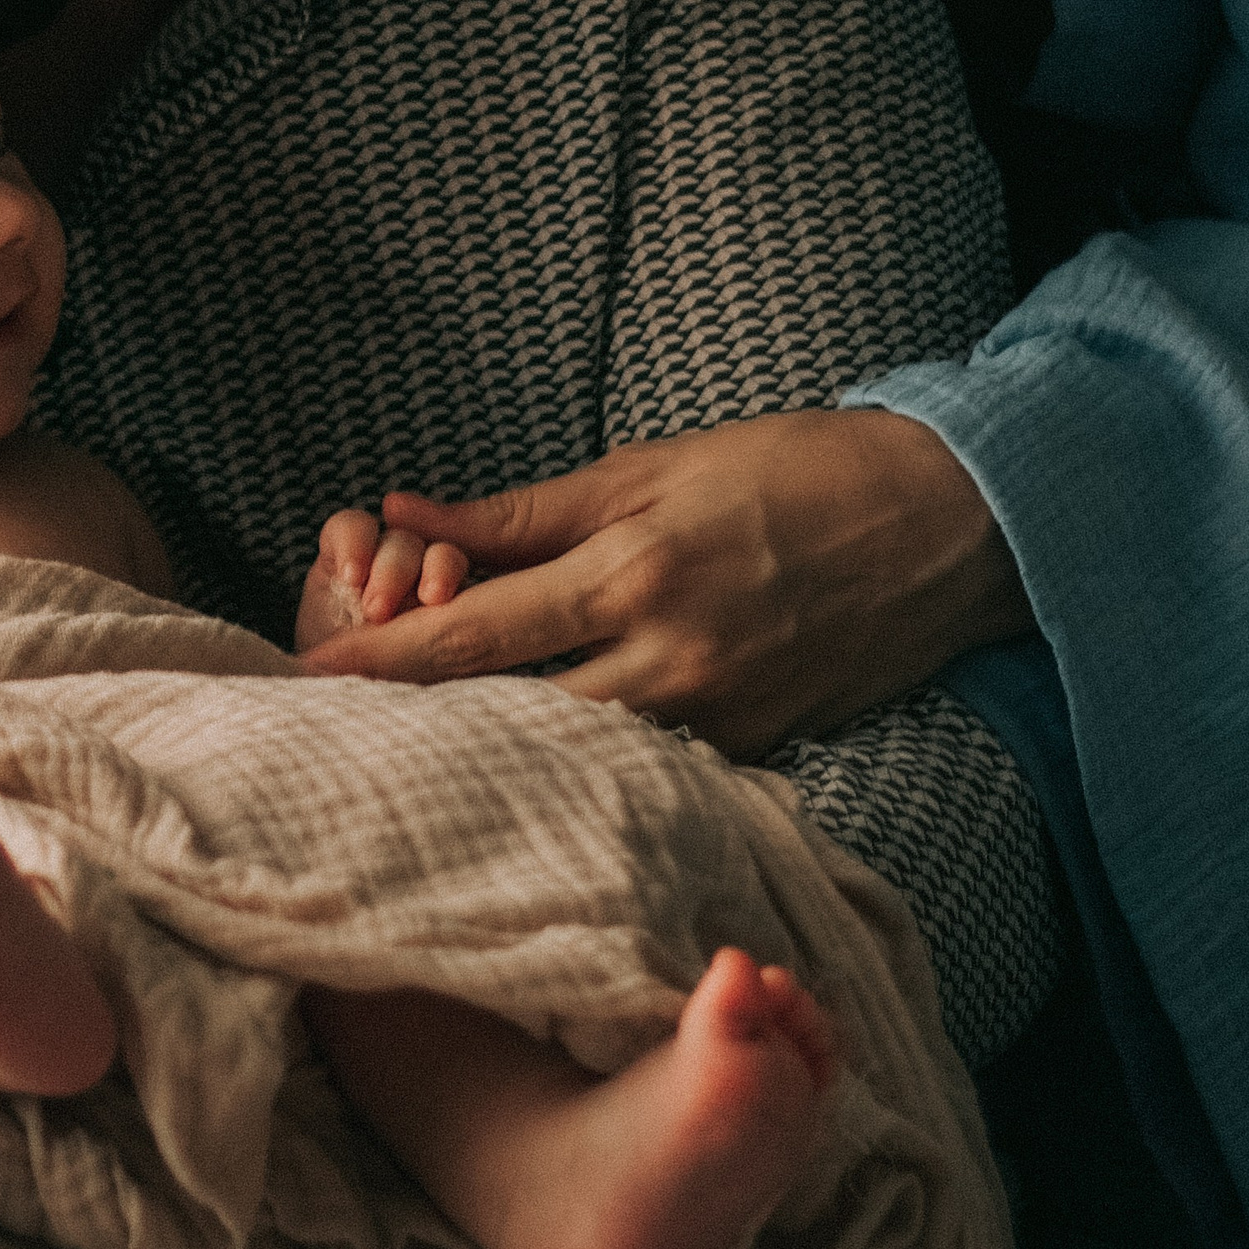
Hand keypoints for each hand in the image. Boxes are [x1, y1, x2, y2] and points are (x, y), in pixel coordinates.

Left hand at [294, 413, 1031, 755]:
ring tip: (404, 768)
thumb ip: (524, 509)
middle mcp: (668, 658)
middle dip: (417, 732)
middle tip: (326, 743)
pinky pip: (645, 774)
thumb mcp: (654, 466)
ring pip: (572, 761)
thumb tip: (406, 514)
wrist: (945, 525)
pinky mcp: (755, 752)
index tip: (303, 676)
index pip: (473, 633)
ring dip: (490, 761)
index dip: (378, 659)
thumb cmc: (794, 471)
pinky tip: (523, 781)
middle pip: (506, 719)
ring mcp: (715, 717)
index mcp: (632, 571)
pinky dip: (579, 772)